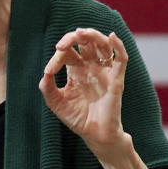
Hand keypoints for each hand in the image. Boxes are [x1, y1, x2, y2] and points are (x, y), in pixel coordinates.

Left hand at [39, 28, 127, 158]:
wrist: (95, 135)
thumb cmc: (78, 119)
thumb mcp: (56, 103)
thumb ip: (48, 87)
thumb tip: (46, 72)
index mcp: (77, 70)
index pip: (68, 53)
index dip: (57, 57)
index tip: (49, 71)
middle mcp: (91, 67)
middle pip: (86, 42)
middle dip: (73, 38)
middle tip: (61, 45)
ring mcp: (104, 71)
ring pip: (102, 44)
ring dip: (92, 35)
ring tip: (80, 33)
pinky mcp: (116, 79)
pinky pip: (121, 59)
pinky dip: (119, 46)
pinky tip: (111, 37)